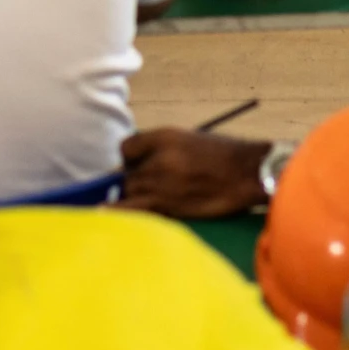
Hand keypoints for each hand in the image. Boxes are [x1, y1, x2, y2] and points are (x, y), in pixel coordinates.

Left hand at [118, 129, 273, 216]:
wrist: (247, 174)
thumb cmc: (225, 156)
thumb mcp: (191, 139)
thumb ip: (165, 148)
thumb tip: (143, 163)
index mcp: (165, 136)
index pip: (127, 147)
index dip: (131, 158)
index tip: (138, 165)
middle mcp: (159, 158)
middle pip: (128, 172)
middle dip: (136, 180)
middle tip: (158, 187)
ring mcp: (162, 182)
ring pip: (130, 190)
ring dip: (135, 196)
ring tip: (153, 199)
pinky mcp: (167, 205)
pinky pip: (133, 208)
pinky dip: (119, 211)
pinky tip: (100, 213)